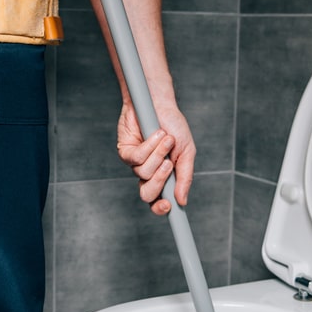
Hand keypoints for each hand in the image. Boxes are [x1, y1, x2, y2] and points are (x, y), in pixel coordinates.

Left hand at [116, 101, 195, 215]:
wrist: (160, 103)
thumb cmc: (174, 126)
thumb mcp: (186, 152)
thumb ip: (185, 177)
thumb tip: (182, 201)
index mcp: (163, 177)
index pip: (158, 200)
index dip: (160, 208)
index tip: (168, 206)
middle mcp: (147, 173)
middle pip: (147, 194)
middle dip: (159, 181)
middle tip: (168, 165)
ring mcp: (135, 163)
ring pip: (143, 173)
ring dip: (158, 154)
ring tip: (166, 138)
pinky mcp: (125, 151)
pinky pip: (136, 158)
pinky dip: (149, 146)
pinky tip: (157, 133)